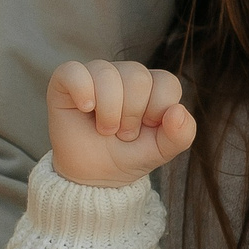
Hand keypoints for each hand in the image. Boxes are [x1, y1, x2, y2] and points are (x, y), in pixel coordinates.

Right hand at [47, 58, 195, 187]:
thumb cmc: (128, 156)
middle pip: (138, 78)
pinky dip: (82, 91)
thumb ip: (181, 135)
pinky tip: (85, 108)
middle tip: (122, 133)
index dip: (158, 111)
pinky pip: (74, 72)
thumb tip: (178, 111)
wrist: (93, 175)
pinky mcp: (67, 79)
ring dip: (108, 112)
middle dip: (131, 115)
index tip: (145, 130)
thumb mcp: (161, 151)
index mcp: (152, 86)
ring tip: (104, 129)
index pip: (167, 83)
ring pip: (107, 74)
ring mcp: (96, 73)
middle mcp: (125, 74)